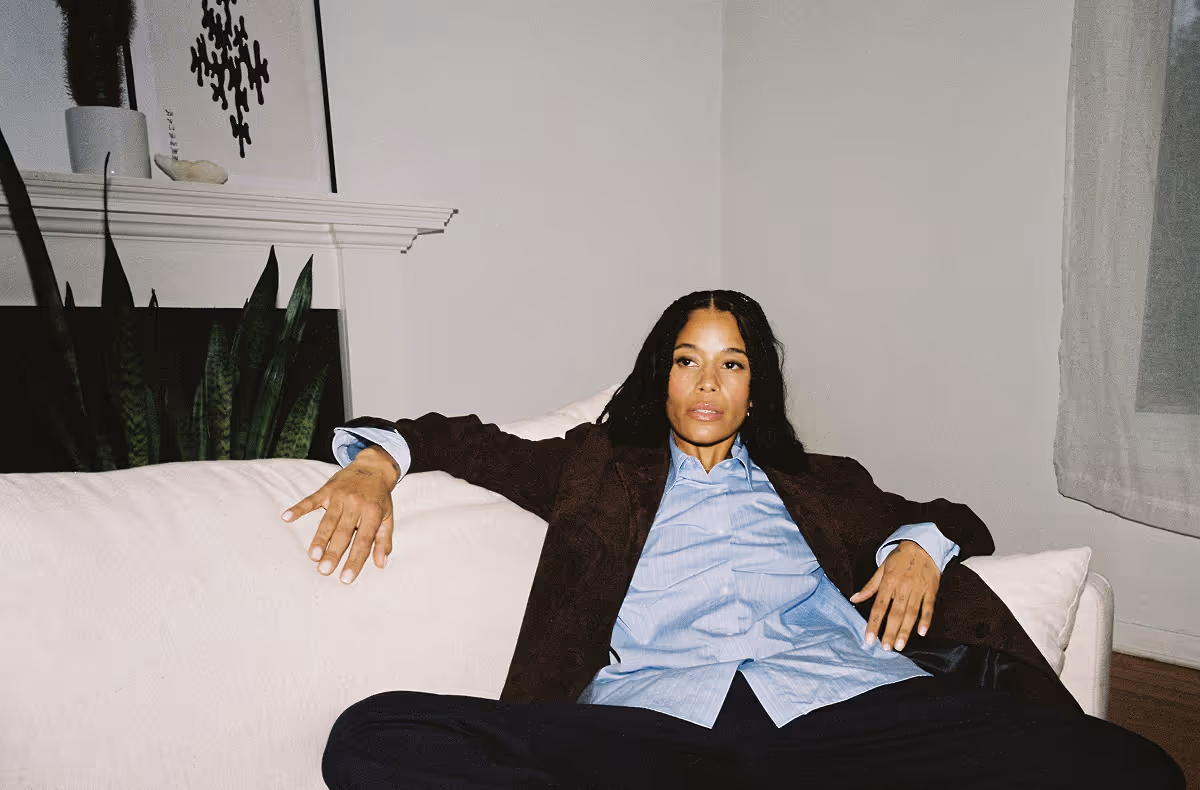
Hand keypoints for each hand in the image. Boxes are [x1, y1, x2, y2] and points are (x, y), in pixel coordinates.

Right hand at [281, 445, 400, 583]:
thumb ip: (384, 541)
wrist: (373, 467)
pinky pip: (311, 499)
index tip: (346, 578)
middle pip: (344, 532)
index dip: (354, 560)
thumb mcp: (387, 517)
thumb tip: (381, 564)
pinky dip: (299, 508)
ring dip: (320, 538)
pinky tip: (287, 517)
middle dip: (334, 553)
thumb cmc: (379, 498)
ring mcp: (340, 496)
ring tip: (313, 556)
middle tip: (324, 571)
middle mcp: (356, 504)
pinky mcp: (327, 489)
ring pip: (328, 520)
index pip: (363, 541)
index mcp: (372, 513)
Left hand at [849, 540, 939, 651]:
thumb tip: (854, 599)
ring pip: (911, 613)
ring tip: (899, 646)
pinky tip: (922, 632)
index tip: (869, 639)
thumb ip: (870, 586)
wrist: (923, 544)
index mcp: (889, 582)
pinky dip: (926, 620)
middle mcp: (903, 587)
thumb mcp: (882, 568)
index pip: (879, 607)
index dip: (874, 624)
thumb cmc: (899, 558)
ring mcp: (918, 589)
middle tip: (885, 648)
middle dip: (890, 632)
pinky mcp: (931, 590)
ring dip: (905, 631)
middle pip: (896, 613)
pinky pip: (928, 607)